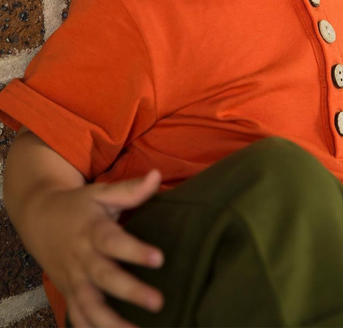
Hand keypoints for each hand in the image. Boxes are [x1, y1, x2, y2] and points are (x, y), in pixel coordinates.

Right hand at [31, 169, 165, 327]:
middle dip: (130, 291)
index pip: (114, 242)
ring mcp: (73, 279)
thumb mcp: (101, 193)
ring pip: (89, 307)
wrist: (39, 218)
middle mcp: (82, 258)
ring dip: (111, 324)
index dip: (135, 251)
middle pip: (105, 278)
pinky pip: (77, 318)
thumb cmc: (79, 206)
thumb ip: (131, 189)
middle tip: (158, 302)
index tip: (160, 259)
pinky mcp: (69, 293)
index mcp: (92, 231)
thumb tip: (157, 174)